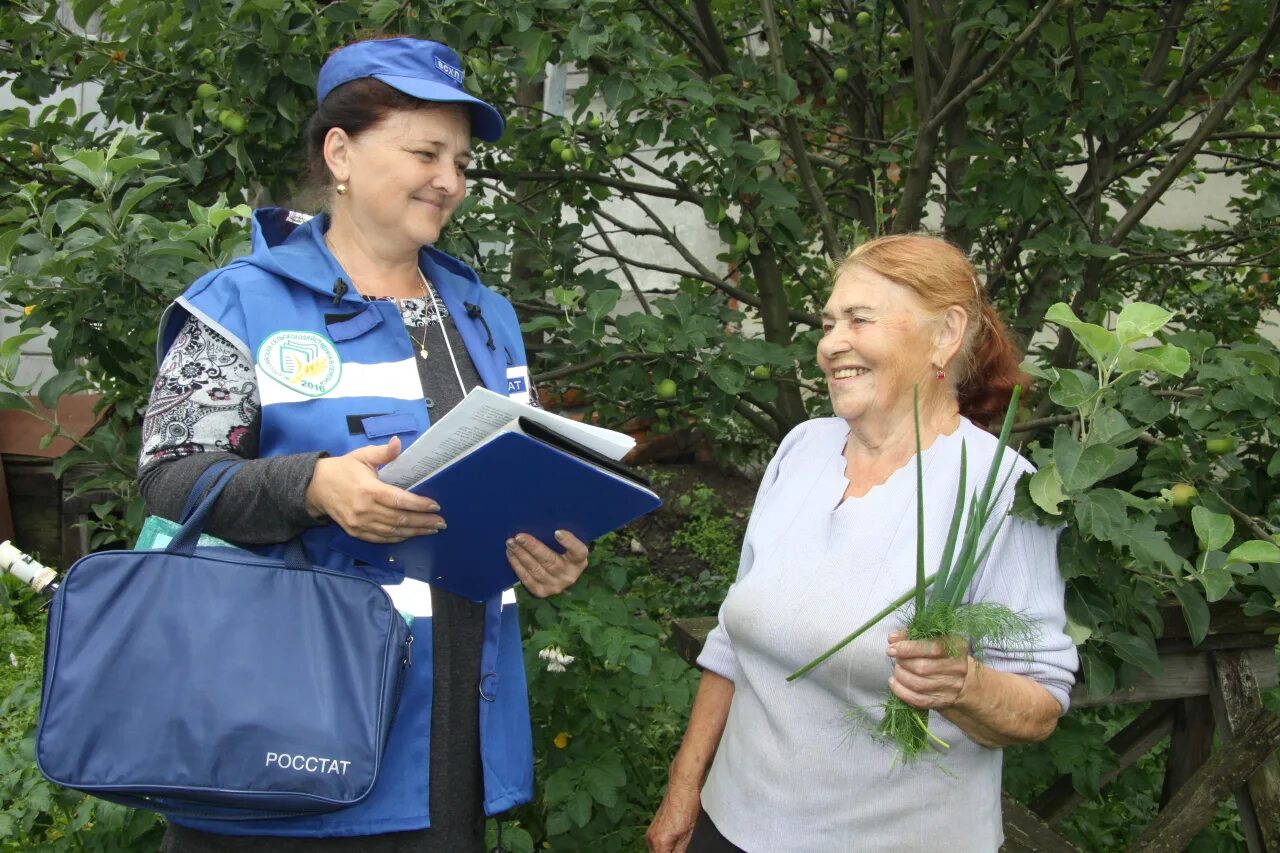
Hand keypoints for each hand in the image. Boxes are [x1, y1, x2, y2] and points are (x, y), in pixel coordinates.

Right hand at [305, 438, 444, 542]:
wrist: (316, 487)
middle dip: (423, 521)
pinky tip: (411, 535)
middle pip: (399, 519)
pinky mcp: (355, 532)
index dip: (419, 505)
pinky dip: (398, 538)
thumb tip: (398, 442)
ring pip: (392, 532)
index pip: (399, 500)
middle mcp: (364, 510)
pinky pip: (381, 538)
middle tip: (441, 522)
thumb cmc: (343, 469)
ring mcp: (359, 524)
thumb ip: (383, 453)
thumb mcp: (362, 456)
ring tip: (432, 529)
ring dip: (414, 532)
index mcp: (368, 490)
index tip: (435, 506)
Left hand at [504, 530, 588, 596]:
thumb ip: (559, 536)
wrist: (558, 576)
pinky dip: (517, 565)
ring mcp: (555, 586)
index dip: (569, 542)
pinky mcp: (542, 592)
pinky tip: (511, 554)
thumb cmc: (561, 553)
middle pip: (551, 561)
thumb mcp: (567, 546)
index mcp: (579, 561)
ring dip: (521, 555)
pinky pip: (527, 579)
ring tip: (511, 543)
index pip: (579, 552)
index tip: (557, 532)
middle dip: (533, 547)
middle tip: (519, 537)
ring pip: (536, 569)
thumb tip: (540, 520)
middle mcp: (569, 576)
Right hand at [646, 779, 700, 852]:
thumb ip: (680, 851)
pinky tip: (674, 840)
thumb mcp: (687, 837)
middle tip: (678, 849)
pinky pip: (656, 842)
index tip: (678, 851)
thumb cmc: (686, 808)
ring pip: (656, 850)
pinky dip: (664, 845)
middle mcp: (650, 838)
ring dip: (665, 850)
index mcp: (659, 843)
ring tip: (678, 845)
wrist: (682, 789)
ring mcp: (650, 832)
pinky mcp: (653, 826)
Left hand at [886, 631, 972, 710]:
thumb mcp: (934, 639)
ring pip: (918, 684)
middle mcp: (956, 668)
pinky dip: (901, 691)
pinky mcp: (942, 701)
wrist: (964, 680)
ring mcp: (950, 686)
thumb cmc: (943, 655)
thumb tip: (892, 638)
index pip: (932, 648)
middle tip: (897, 659)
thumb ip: (912, 635)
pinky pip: (918, 699)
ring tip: (897, 670)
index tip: (893, 649)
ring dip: (901, 676)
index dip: (909, 648)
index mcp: (956, 647)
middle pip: (922, 667)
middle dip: (902, 662)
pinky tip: (894, 683)